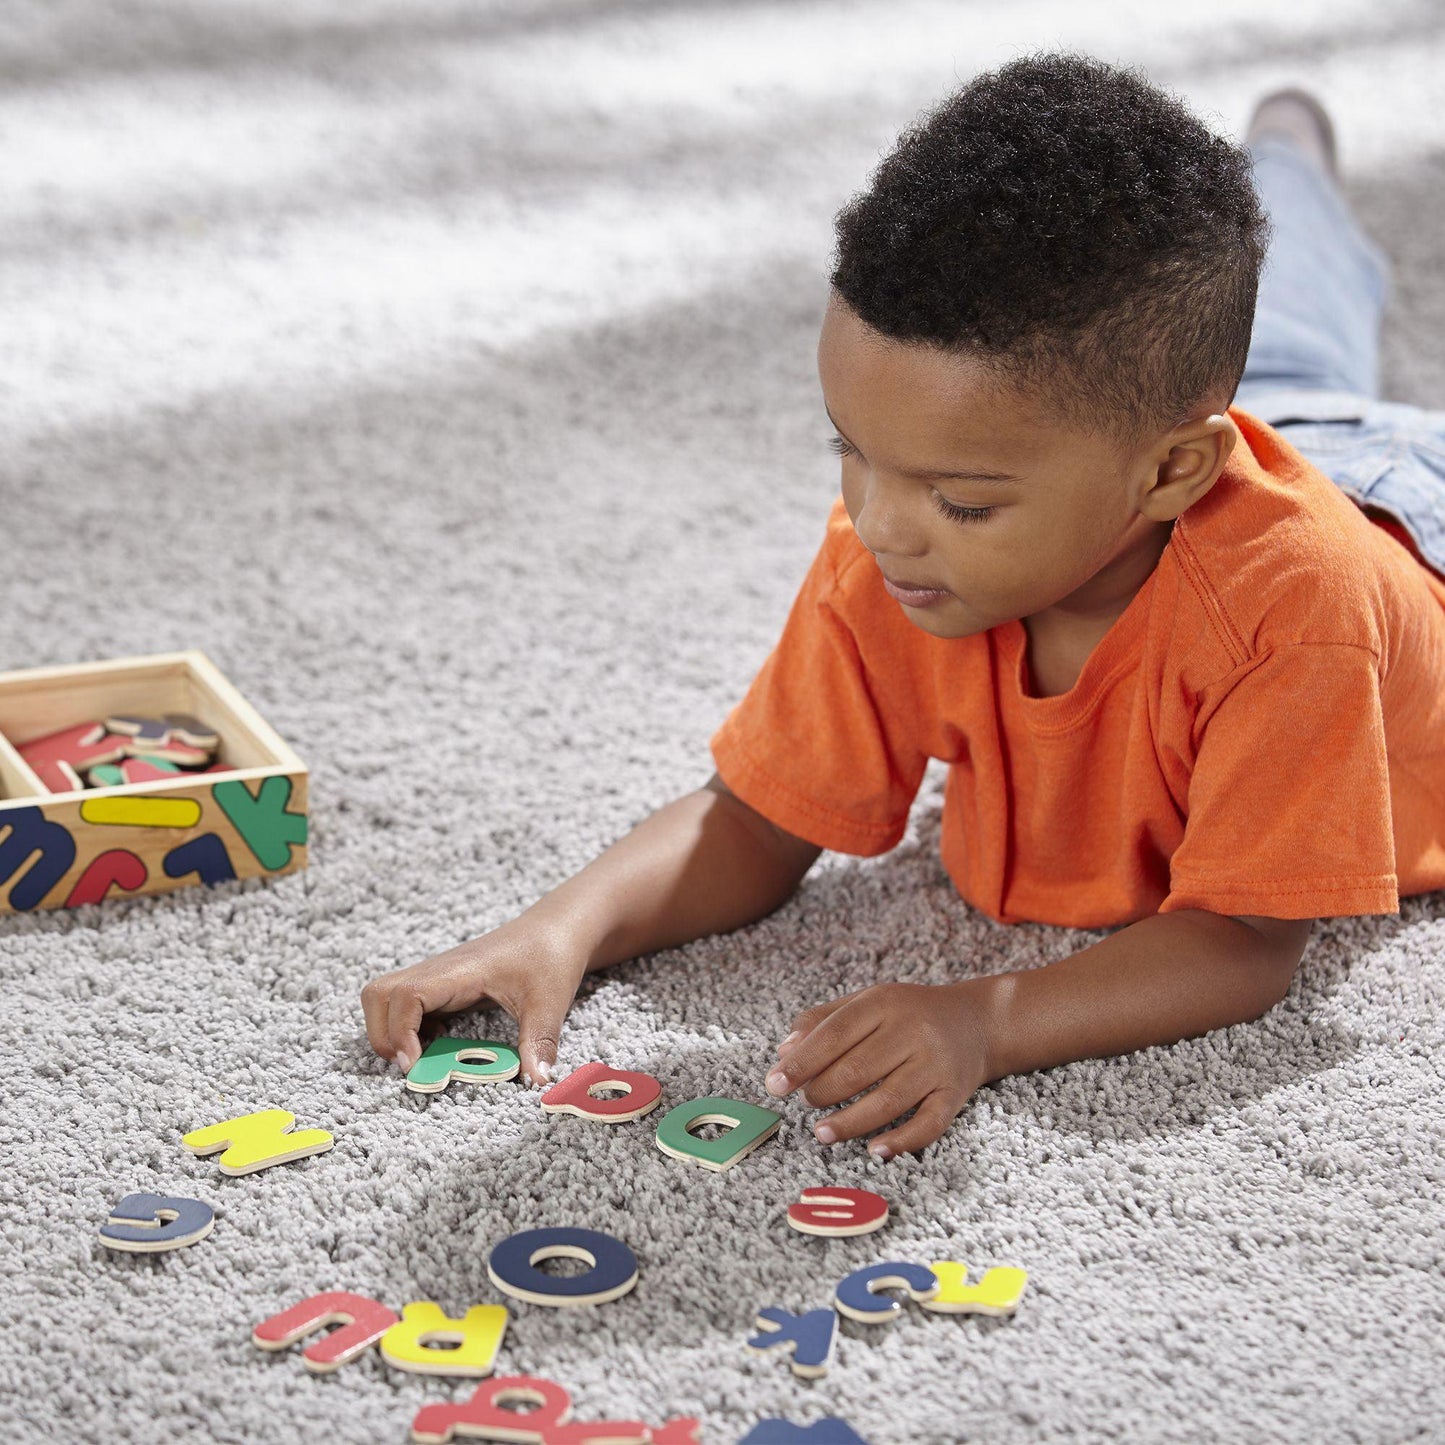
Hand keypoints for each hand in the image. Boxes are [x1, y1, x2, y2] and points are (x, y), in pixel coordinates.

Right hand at [360, 917, 587, 1085]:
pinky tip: (439, 1039)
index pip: (406, 994)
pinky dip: (408, 1026)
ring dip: (391, 1029)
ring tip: (422, 1054)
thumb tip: (537, 1081)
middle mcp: (440, 971)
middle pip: (379, 993)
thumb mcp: (549, 1002)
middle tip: (411, 1064)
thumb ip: (540, 1041)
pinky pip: (406, 1002)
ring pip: (387, 996)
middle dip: (382, 1034)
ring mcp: (438, 976)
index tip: (414, 1063)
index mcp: (460, 971)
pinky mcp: (443, 983)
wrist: (556, 929)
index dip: (399, 1031)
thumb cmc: (550, 957)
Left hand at [763, 980, 998, 1158]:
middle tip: (805, 1102)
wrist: (977, 1022)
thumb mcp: (867, 1001)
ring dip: (849, 1122)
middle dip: (822, 1092)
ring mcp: (935, 1065)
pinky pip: (929, 1124)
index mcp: (885, 1003)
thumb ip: (823, 1021)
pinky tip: (875, 1150)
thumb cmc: (908, 1013)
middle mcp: (913, 1031)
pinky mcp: (954, 1095)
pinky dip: (902, 1141)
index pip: (835, 1034)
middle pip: (858, 1069)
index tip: (774, 1084)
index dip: (802, 1062)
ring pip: (888, 1101)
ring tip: (822, 1133)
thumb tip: (784, 1052)